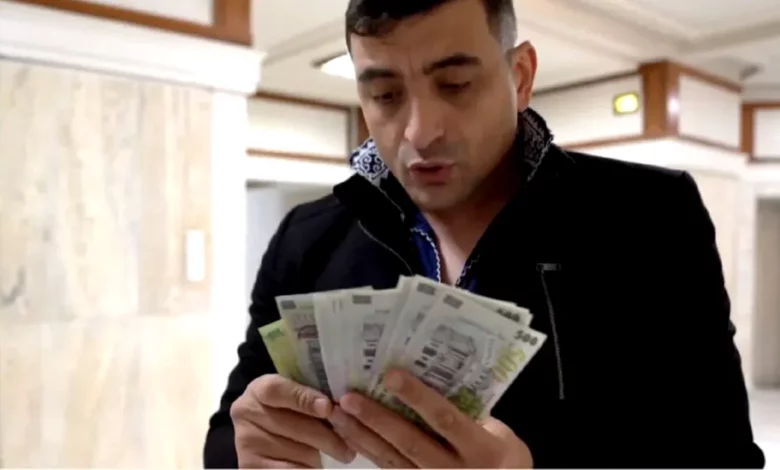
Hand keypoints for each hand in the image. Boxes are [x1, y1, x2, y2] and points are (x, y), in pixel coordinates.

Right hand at [230, 374, 355, 467]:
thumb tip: (343, 406)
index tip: (328, 407)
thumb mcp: (295, 398)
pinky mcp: (250, 467)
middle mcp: (246, 413)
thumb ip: (311, 397)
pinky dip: (309, 468)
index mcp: (258, 389)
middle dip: (327, 435)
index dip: (303, 398)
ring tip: (340, 452)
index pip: (276, 390)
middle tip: (350, 442)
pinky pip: (291, 469)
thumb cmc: (289, 411)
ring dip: (322, 454)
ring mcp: (246, 442)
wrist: (263, 437)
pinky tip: (319, 464)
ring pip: (296, 451)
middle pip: (292, 424)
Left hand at [328, 369, 532, 467]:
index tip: (391, 375)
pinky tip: (350, 435)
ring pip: (392, 459)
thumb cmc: (505, 460)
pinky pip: (389, 469)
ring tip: (337, 413)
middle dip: (376, 418)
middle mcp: (454, 469)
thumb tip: (436, 378)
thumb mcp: (501, 435)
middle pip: (410, 441)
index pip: (444, 418)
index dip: (417, 397)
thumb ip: (472, 412)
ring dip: (362, 436)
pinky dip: (367, 451)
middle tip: (348, 397)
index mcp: (480, 448)